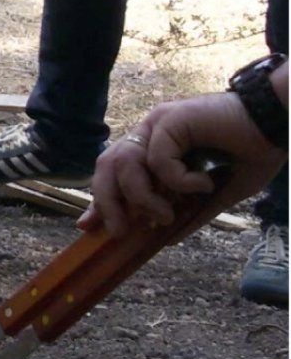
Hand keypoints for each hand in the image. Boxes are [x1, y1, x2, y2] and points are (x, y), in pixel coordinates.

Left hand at [79, 92, 284, 237]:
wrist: (280, 123)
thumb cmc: (254, 152)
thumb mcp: (217, 193)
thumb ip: (189, 213)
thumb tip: (165, 240)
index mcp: (155, 147)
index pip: (114, 173)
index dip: (100, 200)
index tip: (88, 226)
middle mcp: (150, 133)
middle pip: (106, 167)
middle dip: (106, 202)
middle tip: (121, 231)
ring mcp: (158, 123)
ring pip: (125, 164)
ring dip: (141, 197)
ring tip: (165, 214)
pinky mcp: (171, 118)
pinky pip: (157, 159)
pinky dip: (176, 180)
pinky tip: (203, 182)